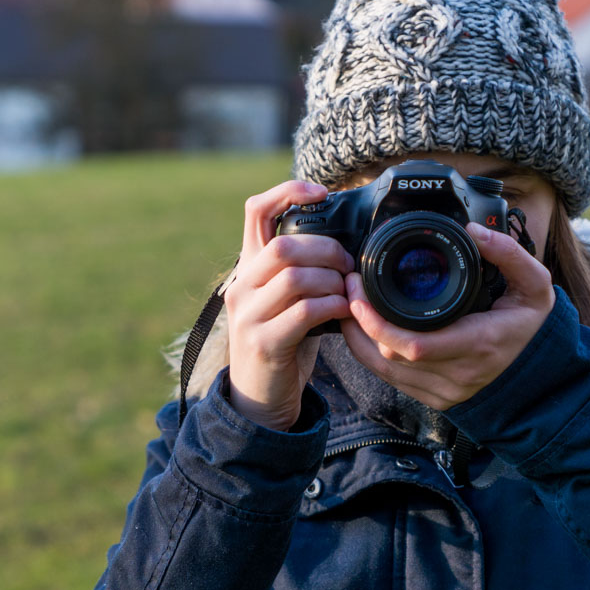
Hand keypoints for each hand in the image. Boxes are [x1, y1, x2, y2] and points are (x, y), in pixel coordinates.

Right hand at [225, 180, 353, 429]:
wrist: (258, 397)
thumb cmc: (282, 341)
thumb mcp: (282, 299)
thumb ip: (296, 269)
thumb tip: (340, 241)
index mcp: (247, 268)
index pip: (256, 211)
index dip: (287, 192)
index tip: (321, 193)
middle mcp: (240, 287)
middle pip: (283, 246)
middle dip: (327, 250)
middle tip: (349, 266)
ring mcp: (248, 316)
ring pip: (295, 277)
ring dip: (332, 281)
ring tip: (347, 292)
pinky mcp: (264, 343)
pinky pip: (304, 312)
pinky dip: (332, 306)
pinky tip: (343, 311)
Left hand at [339, 222, 554, 409]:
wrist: (542, 371)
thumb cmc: (532, 325)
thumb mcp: (535, 284)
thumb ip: (509, 254)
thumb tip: (474, 231)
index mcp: (478, 344)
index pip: (414, 345)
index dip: (377, 323)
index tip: (359, 293)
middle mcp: (459, 374)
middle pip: (391, 356)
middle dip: (361, 323)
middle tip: (350, 288)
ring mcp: (445, 392)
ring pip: (384, 371)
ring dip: (360, 340)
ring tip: (351, 306)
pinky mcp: (435, 399)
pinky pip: (391, 380)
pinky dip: (371, 355)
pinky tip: (363, 331)